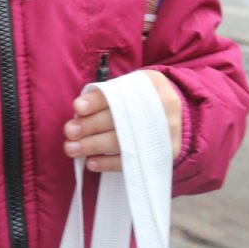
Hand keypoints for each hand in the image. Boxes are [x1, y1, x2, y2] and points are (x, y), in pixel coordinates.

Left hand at [62, 70, 181, 171]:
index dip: (96, 101)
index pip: (118, 92)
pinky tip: (92, 163)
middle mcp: (160, 106)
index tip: (77, 108)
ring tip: (72, 149)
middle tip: (69, 132)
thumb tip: (79, 114)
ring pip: (123, 141)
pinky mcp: (164, 153)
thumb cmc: (144, 98)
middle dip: (90, 126)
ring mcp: (164, 131)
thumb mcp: (133, 87)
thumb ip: (108, 96)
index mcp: (149, 84)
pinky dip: (109, 163)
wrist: (179, 114)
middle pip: (119, 118)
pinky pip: (132, 161)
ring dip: (94, 146)